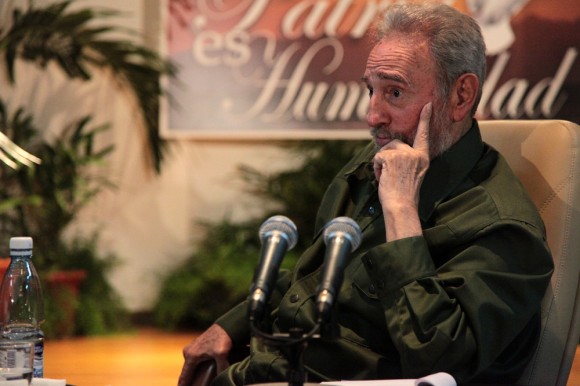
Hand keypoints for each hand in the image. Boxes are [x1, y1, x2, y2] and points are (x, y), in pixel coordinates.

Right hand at [178, 324, 232, 385]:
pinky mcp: (197, 346)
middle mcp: (188, 352)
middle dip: (188, 381)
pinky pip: (193, 361)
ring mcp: (191, 348)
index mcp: (191, 355)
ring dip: (191, 374)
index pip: (184, 376)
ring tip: (194, 383)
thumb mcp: (222, 354)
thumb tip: (220, 379)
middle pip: (186, 371)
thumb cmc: (222, 339)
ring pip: (190, 366)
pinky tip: (199, 372)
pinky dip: (195, 367)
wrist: (226, 327)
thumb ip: (221, 368)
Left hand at [373, 103, 430, 240]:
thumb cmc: (404, 195)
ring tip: (388, 178)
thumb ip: (406, 160)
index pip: (424, 135)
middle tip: (390, 175)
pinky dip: (377, 168)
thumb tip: (392, 150)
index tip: (427, 105)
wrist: (401, 206)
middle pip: (395, 143)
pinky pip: (378, 156)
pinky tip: (384, 178)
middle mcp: (416, 154)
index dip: (425, 119)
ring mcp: (405, 154)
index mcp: (423, 158)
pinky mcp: (393, 157)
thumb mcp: (411, 174)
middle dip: (387, 156)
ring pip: (385, 150)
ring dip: (381, 163)